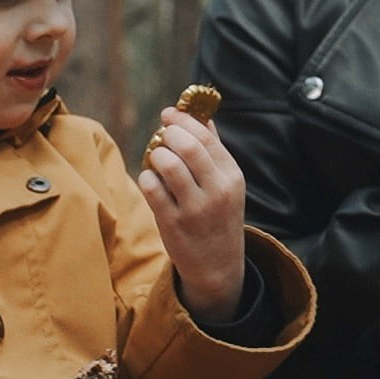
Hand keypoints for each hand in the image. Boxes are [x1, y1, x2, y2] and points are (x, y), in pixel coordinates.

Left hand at [138, 106, 247, 324]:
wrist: (217, 265)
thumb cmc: (219, 216)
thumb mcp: (226, 184)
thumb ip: (215, 151)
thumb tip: (203, 117)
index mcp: (232, 176)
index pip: (207, 137)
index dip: (184, 120)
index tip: (169, 113)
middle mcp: (217, 191)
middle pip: (189, 147)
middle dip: (169, 134)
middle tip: (162, 135)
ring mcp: (195, 208)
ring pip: (169, 166)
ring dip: (157, 155)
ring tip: (157, 157)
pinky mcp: (173, 223)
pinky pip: (152, 190)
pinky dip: (147, 178)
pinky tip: (150, 180)